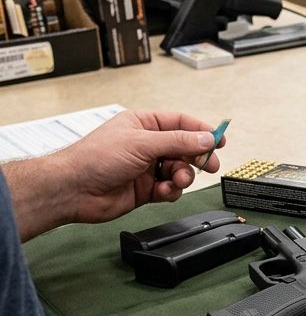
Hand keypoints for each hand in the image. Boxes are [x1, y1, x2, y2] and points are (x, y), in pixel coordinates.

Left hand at [5, 110, 221, 240]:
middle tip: (209, 165)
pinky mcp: (146, 189)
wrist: (73, 189)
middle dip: (196, 157)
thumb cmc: (96, 158)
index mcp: (144, 124)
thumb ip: (178, 141)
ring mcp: (147, 167)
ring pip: (179, 171)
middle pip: (185, 149)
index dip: (202, 131)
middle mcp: (147, 145)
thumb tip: (206, 138)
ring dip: (182, 177)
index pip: (181, 123)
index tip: (220, 140)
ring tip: (176, 181)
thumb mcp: (143, 143)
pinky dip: (171, 191)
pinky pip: (170, 189)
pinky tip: (162, 192)